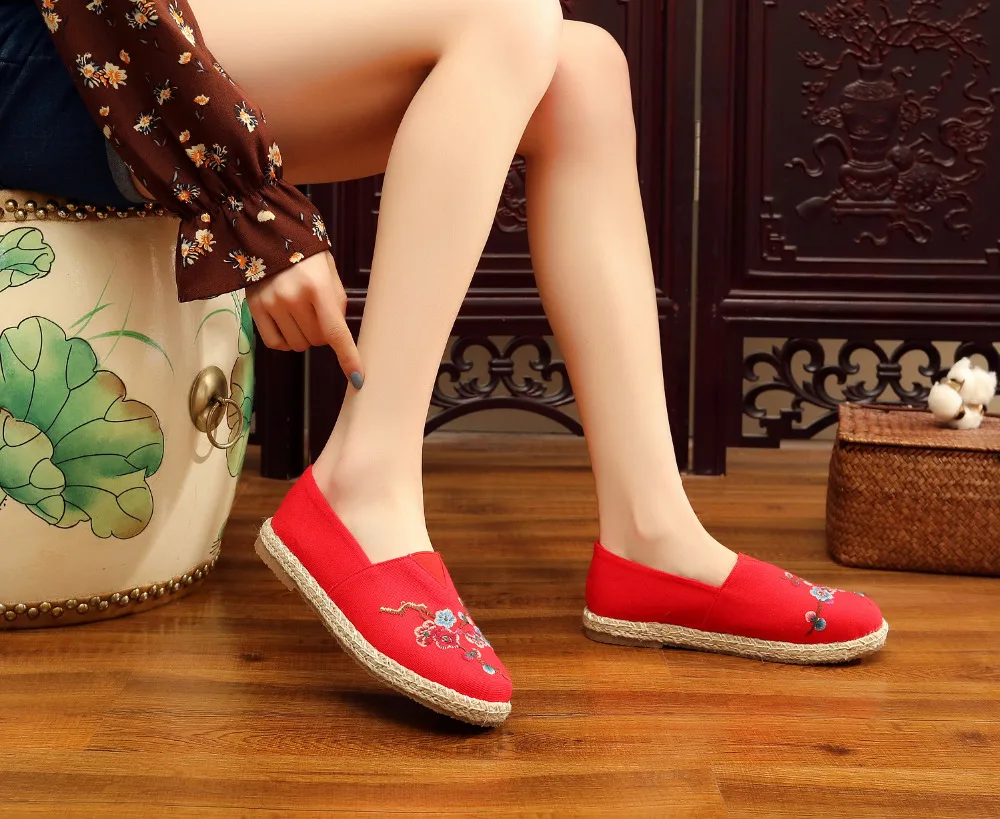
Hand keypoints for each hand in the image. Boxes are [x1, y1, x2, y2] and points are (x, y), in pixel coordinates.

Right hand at [245, 252, 363, 386]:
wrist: (269, 235)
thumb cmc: (307, 256)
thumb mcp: (330, 274)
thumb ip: (337, 305)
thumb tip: (338, 338)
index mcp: (318, 287)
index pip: (336, 332)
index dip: (348, 357)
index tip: (358, 378)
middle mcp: (293, 298)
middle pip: (317, 341)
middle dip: (322, 334)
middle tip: (317, 313)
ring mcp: (272, 304)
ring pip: (298, 345)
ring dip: (304, 337)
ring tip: (300, 314)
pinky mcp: (255, 308)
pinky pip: (275, 344)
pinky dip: (285, 341)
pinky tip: (287, 326)